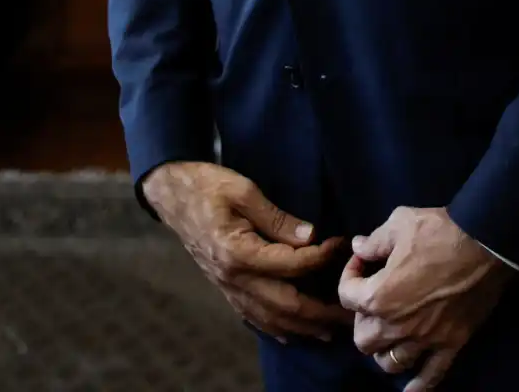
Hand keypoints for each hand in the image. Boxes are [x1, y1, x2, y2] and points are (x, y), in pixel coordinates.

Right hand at [141, 161, 351, 343]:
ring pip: (270, 317)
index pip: (291, 264)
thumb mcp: (243, 190)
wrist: (171, 194)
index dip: (320, 257)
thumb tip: (311, 237)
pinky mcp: (224, 287)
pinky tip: (291, 333)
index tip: (340, 244)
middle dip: (321, 311)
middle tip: (348, 310)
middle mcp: (233, 276)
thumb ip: (278, 218)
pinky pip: (252, 316)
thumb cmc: (206, 185)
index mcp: (238, 251)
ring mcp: (227, 286)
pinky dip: (275, 327)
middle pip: (286, 304)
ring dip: (302, 327)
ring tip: (329, 330)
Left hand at [335, 206, 512, 390]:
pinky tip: (410, 390)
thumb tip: (359, 247)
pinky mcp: (451, 344)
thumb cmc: (438, 231)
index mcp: (379, 296)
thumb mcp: (398, 223)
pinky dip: (419, 386)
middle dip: (362, 320)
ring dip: (384, 351)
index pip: (346, 297)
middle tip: (374, 301)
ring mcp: (425, 339)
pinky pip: (432, 375)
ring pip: (391, 363)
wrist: (485, 243)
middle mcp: (397, 325)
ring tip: (390, 335)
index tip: (363, 262)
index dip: (349, 275)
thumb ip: (374, 241)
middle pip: (364, 340)